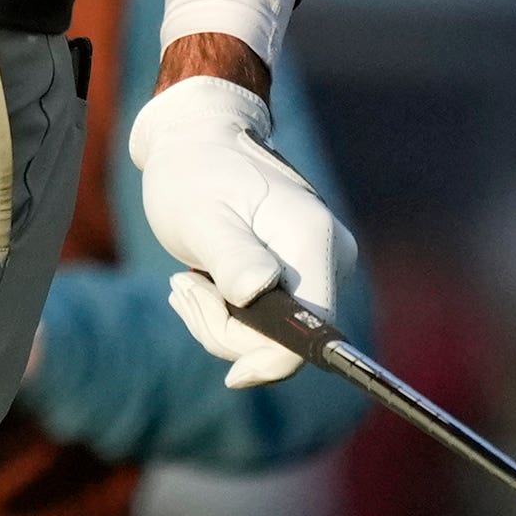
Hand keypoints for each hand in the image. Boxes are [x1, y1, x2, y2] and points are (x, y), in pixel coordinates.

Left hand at [130, 68, 352, 388]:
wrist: (199, 140)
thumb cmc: (195, 173)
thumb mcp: (201, 216)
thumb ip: (231, 257)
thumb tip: (257, 296)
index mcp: (313, 240)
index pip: (312, 333)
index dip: (271, 361)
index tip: (232, 375)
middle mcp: (331, 256)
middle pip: (287, 339)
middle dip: (229, 330)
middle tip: (184, 285)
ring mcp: (321, 265)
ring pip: (272, 335)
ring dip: (221, 320)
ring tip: (188, 278)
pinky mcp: (305, 274)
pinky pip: (268, 321)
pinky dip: (229, 313)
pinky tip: (204, 281)